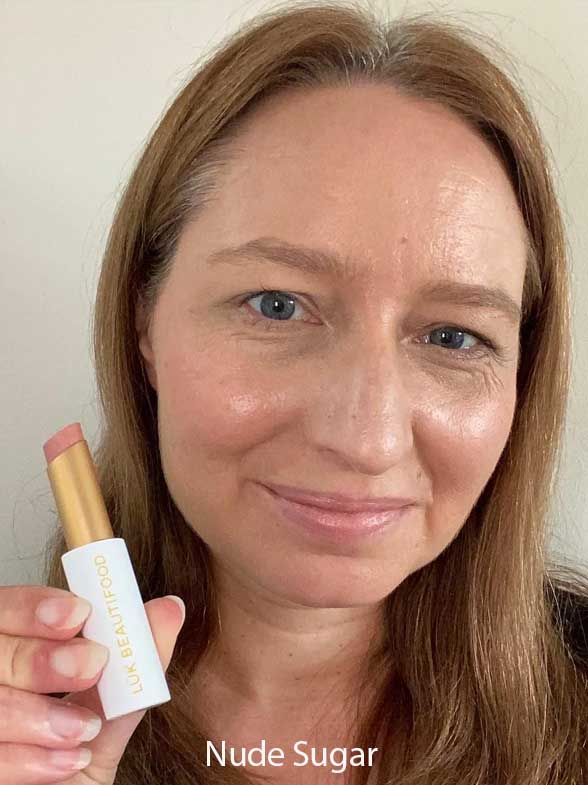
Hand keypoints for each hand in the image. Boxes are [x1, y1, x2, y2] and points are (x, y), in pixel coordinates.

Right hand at [0, 585, 184, 783]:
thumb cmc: (75, 774)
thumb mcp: (106, 722)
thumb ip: (132, 667)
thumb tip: (170, 609)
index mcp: (12, 658)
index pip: (7, 611)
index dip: (35, 606)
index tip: (80, 613)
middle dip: (42, 656)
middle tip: (92, 665)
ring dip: (38, 713)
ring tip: (85, 730)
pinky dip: (29, 758)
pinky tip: (67, 761)